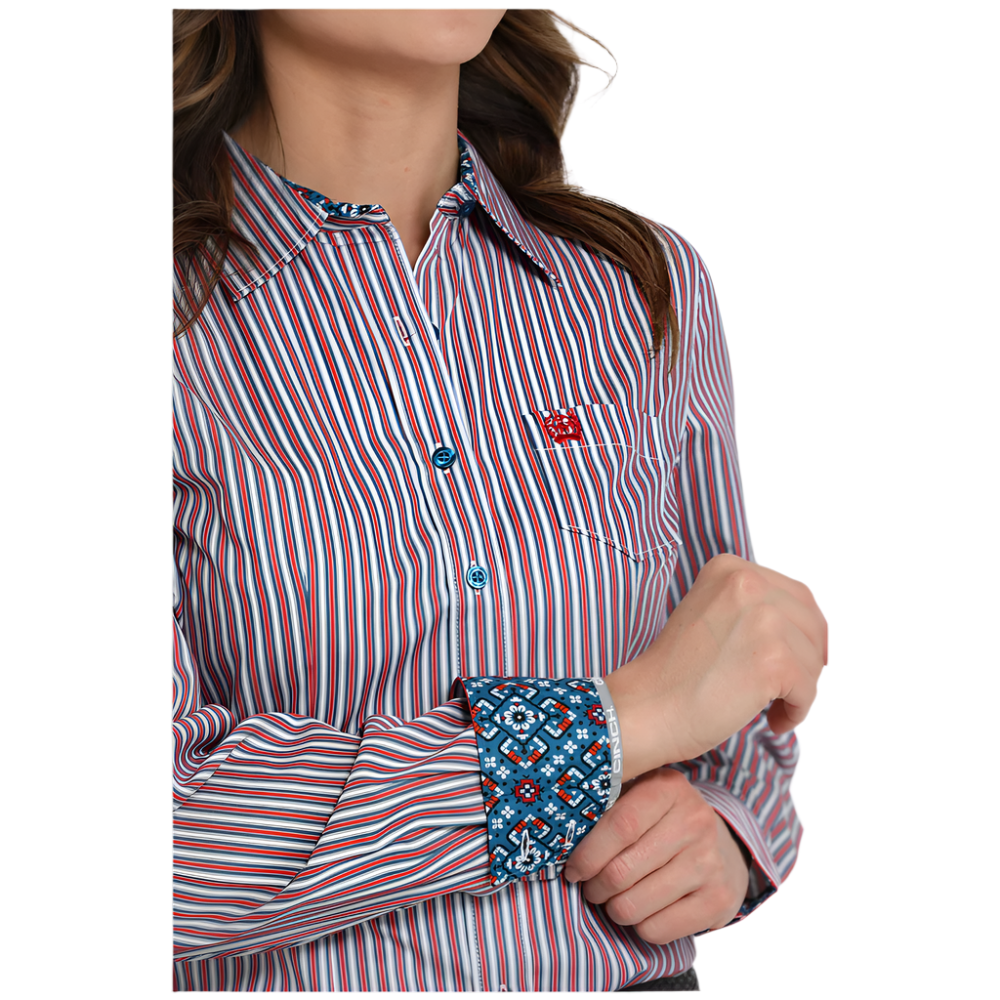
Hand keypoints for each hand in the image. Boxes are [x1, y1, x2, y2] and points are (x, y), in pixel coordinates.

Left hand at [563, 769, 748, 943]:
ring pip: (634, 906)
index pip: (619, 825)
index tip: (572, 869)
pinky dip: (639, 926)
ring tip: (615, 898)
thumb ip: (607, 806)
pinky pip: (657, 930)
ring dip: (613, 909)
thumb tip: (558, 834)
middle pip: (621, 871)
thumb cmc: (662, 822)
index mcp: (668, 788)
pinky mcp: (718, 900)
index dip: (588, 854)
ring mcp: (709, 862)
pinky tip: (644, 910)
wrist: (723, 850)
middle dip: (594, 887)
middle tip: (591, 887)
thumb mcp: (639, 798)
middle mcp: (694, 821)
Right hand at [605, 554, 826, 778]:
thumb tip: (812, 631)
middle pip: (812, 624)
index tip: (794, 660)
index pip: (796, 595)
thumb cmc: (675, 673)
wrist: (647, 706)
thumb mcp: (712, 615)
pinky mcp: (774, 659)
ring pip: (813, 659)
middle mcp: (748, 582)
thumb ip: (752, 609)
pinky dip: (796, 711)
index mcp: (729, 567)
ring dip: (798, 689)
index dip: (802, 632)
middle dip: (806, 660)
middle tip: (785, 690)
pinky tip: (772, 721)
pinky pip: (808, 689)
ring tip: (769, 708)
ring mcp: (763, 619)